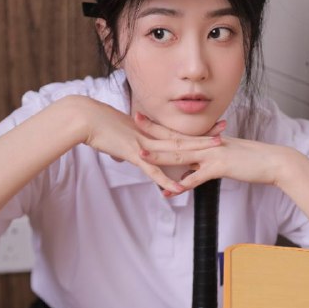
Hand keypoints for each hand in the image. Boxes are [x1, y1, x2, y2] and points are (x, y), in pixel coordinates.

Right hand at [81, 98, 223, 193]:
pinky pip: (153, 170)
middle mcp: (149, 136)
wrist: (84, 118)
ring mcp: (143, 145)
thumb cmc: (95, 125)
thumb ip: (123, 148)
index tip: (210, 128)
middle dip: (203, 137)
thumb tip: (123, 157)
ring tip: (214, 153)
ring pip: (174, 151)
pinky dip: (166, 180)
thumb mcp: (114, 138)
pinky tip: (179, 189)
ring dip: (195, 153)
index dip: (192, 132)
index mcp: (145, 131)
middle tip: (224, 134)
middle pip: (181, 138)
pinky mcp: (133, 154)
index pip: (174, 132)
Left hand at [136, 114, 290, 191]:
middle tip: (133, 122)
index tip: (143, 118)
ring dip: (160, 157)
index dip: (159, 125)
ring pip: (181, 155)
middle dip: (152, 132)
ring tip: (142, 157)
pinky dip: (183, 184)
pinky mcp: (220, 167)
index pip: (178, 131)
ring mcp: (212, 154)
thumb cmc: (251, 161)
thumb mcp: (224, 160)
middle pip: (174, 138)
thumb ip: (204, 165)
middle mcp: (206, 144)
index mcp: (206, 141)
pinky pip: (198, 177)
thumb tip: (190, 173)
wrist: (272, 161)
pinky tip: (170, 190)